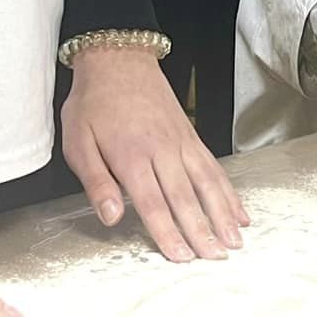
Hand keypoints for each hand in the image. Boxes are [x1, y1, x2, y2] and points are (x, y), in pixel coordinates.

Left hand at [60, 47, 247, 263]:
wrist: (118, 58)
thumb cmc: (94, 102)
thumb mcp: (78, 142)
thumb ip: (97, 182)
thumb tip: (112, 217)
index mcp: (131, 155)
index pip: (153, 203)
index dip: (168, 232)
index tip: (181, 257)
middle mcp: (162, 150)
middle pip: (185, 197)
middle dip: (202, 231)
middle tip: (216, 258)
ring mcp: (181, 141)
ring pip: (207, 182)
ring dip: (222, 213)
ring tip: (235, 240)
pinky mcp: (190, 135)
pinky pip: (213, 166)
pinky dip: (228, 190)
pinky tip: (238, 209)